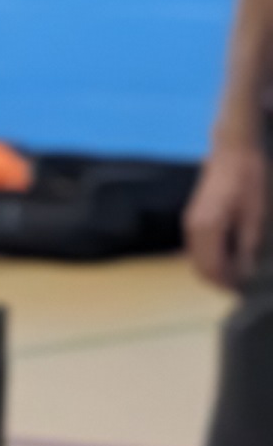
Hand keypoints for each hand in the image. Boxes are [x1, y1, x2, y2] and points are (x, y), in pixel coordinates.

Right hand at [191, 142, 267, 290]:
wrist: (233, 152)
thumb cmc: (248, 180)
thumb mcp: (255, 216)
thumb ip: (247, 247)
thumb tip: (245, 273)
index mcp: (208, 228)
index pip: (212, 268)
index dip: (228, 284)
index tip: (245, 292)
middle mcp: (193, 228)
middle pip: (200, 268)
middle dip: (219, 281)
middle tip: (242, 288)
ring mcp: (190, 223)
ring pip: (196, 259)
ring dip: (214, 271)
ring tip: (237, 275)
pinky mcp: (193, 218)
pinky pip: (196, 248)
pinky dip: (209, 258)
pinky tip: (228, 258)